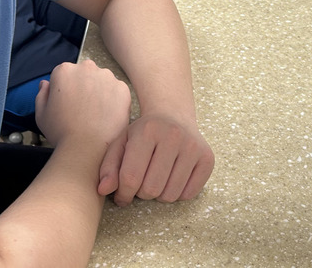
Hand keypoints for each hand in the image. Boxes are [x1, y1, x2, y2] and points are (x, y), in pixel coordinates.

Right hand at [34, 60, 131, 149]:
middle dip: (83, 86)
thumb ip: (42, 94)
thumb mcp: (41, 114)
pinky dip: (114, 100)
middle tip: (82, 109)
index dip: (65, 90)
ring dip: (100, 91)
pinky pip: (117, 91)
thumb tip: (47, 83)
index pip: (65, 74)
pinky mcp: (122, 88)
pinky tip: (107, 115)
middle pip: (85, 74)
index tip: (67, 104)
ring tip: (96, 114)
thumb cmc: (60, 132)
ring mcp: (107, 77)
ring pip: (102, 81)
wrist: (85, 147)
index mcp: (64, 71)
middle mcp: (87, 67)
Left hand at [97, 112, 214, 205]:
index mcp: (148, 131)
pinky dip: (177, 193)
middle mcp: (173, 136)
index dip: (123, 194)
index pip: (131, 177)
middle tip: (142, 182)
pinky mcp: (207, 158)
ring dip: (159, 195)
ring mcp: (193, 146)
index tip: (122, 195)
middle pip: (151, 189)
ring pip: (170, 195)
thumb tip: (103, 190)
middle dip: (141, 193)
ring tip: (156, 179)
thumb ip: (109, 166)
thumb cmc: (143, 134)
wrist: (173, 115)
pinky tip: (172, 178)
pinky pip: (188, 194)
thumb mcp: (121, 143)